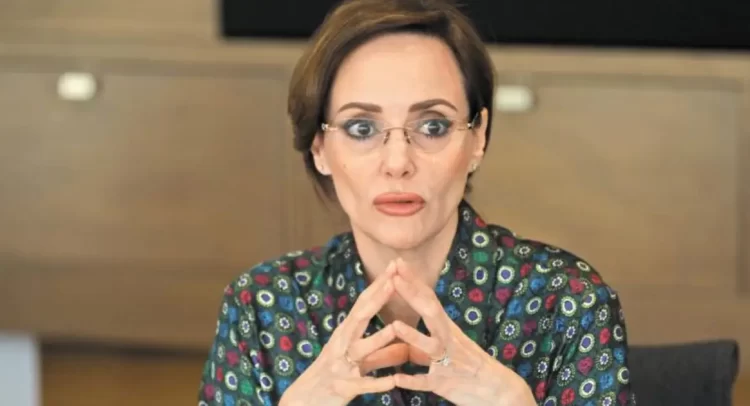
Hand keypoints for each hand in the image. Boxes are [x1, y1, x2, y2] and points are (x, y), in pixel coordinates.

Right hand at [280, 262, 399, 405]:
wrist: (305, 400)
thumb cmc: (333, 375)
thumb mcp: (357, 360)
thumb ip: (381, 352)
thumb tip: (406, 345)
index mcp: (345, 334)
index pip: (363, 305)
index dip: (378, 287)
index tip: (393, 268)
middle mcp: (341, 345)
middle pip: (360, 318)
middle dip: (377, 298)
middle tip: (393, 280)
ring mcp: (341, 366)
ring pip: (361, 350)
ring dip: (378, 340)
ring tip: (395, 329)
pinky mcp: (343, 388)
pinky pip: (362, 385)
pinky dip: (377, 382)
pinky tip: (392, 381)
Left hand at [389, 258, 535, 405]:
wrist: (498, 389)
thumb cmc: (470, 364)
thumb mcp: (450, 343)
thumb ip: (428, 333)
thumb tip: (404, 326)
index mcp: (447, 328)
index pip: (429, 298)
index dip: (413, 281)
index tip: (398, 263)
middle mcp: (448, 340)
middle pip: (430, 312)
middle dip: (411, 295)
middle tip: (394, 277)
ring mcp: (447, 361)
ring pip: (430, 346)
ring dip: (412, 336)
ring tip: (394, 325)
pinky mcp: (445, 384)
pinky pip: (427, 382)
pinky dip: (413, 380)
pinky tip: (397, 378)